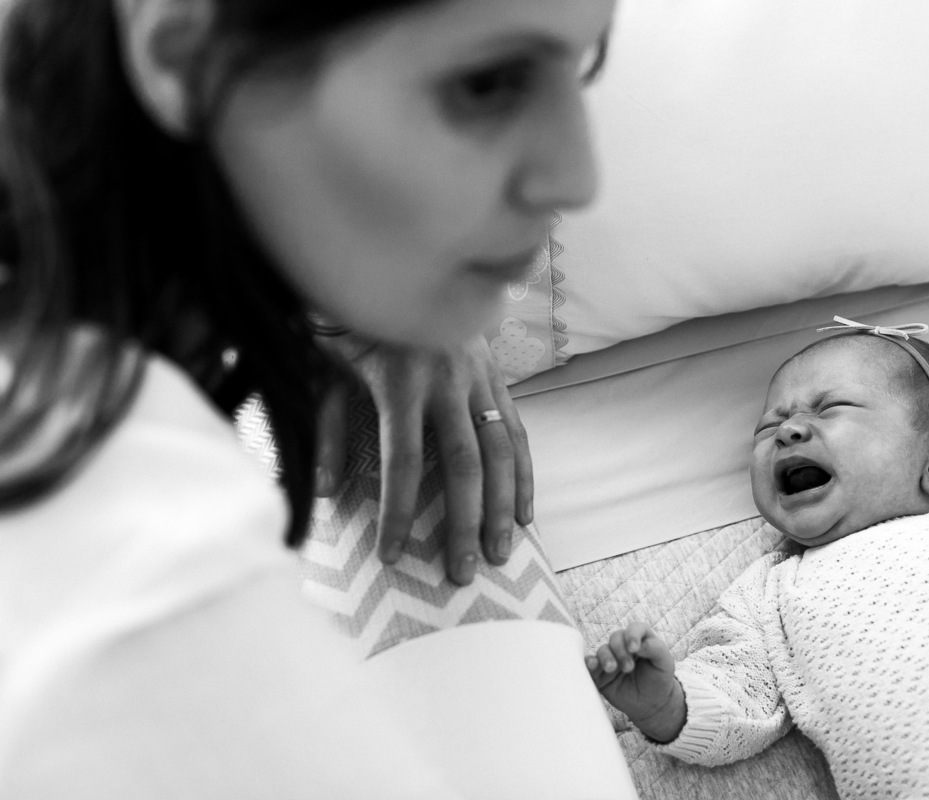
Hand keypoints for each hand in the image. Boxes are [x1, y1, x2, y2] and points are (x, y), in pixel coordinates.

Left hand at [316, 336, 533, 584]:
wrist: (395, 262)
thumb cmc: (351, 322)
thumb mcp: (327, 370)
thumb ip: (328, 430)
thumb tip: (327, 491)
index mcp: (400, 378)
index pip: (404, 460)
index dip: (400, 511)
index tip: (393, 555)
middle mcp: (447, 378)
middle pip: (463, 462)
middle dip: (465, 522)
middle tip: (462, 572)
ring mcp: (478, 375)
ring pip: (500, 449)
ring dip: (502, 506)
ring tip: (500, 553)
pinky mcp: (497, 374)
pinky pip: (517, 430)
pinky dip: (523, 474)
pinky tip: (524, 514)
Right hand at [585, 622, 685, 742]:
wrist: (651, 703)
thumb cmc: (659, 679)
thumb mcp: (664, 663)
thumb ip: (656, 649)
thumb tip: (640, 644)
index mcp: (641, 639)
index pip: (635, 628)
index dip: (632, 635)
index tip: (634, 648)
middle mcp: (624, 646)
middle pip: (616, 638)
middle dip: (620, 651)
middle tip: (629, 668)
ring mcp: (611, 658)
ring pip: (602, 650)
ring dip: (606, 657)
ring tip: (612, 669)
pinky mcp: (600, 673)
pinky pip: (591, 664)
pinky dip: (589, 663)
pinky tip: (592, 665)